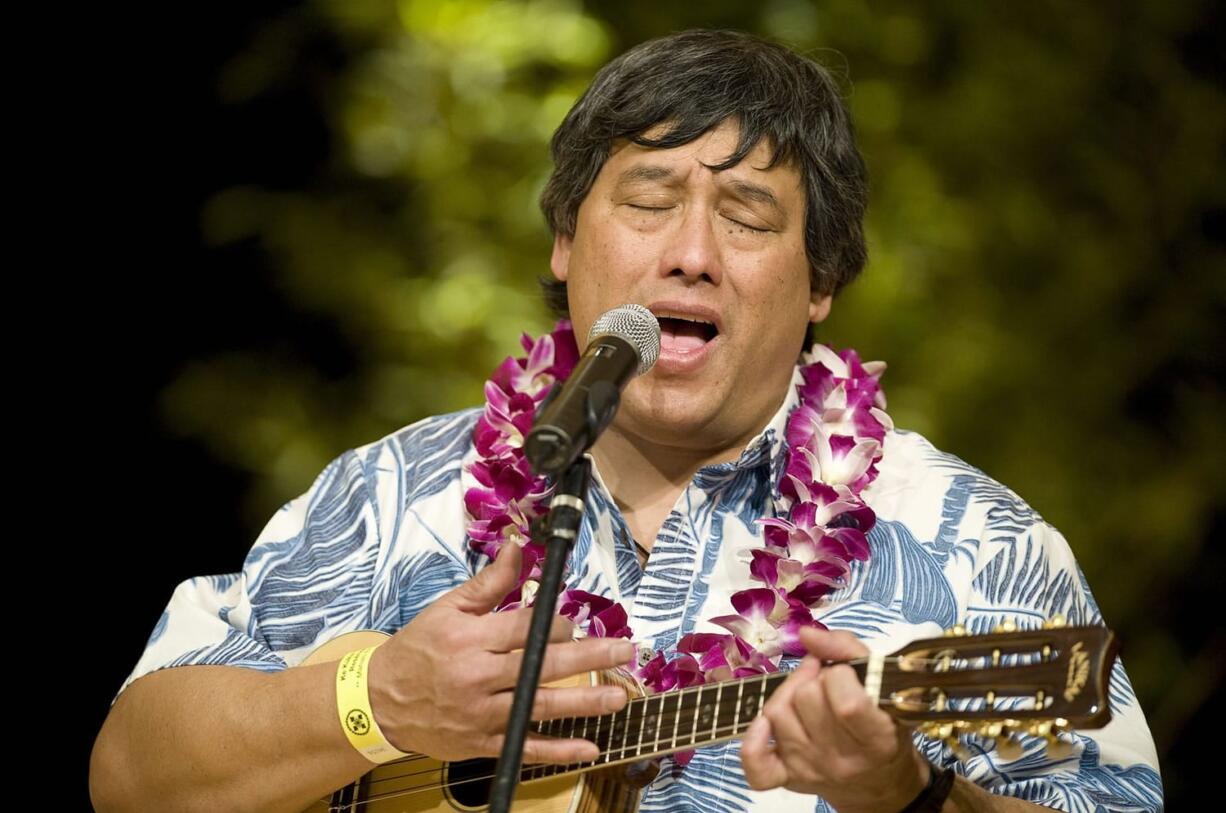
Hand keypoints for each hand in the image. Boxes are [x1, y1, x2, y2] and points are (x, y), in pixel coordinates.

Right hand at [367, 544, 632, 763]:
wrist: (380, 702)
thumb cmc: (419, 649)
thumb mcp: (448, 609)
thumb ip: (490, 582)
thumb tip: (518, 545)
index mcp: (470, 640)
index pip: (524, 630)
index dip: (555, 625)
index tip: (575, 622)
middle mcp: (478, 677)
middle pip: (541, 666)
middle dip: (588, 658)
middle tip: (624, 651)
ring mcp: (482, 714)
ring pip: (540, 707)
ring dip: (584, 702)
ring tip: (618, 696)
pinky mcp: (483, 743)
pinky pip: (526, 747)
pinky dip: (558, 751)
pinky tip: (590, 748)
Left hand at [740, 627, 929, 812]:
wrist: (878, 782)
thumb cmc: (884, 726)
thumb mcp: (883, 685)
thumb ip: (848, 650)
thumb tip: (806, 633)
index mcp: (875, 740)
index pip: (846, 702)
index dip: (839, 674)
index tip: (846, 674)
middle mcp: (841, 761)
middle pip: (805, 699)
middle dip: (814, 679)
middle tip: (827, 683)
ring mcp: (810, 770)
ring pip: (777, 713)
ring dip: (788, 694)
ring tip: (807, 696)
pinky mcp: (786, 777)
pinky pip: (755, 759)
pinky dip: (754, 736)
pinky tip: (765, 723)